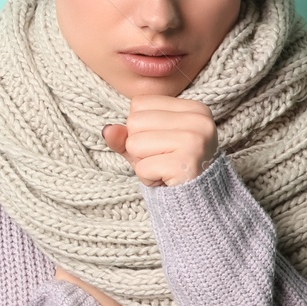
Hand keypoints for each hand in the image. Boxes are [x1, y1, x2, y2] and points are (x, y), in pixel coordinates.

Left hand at [102, 95, 218, 186]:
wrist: (198, 201)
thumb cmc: (173, 169)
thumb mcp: (146, 146)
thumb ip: (124, 135)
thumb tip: (108, 130)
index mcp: (193, 108)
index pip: (139, 103)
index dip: (140, 128)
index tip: (163, 144)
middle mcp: (198, 120)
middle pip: (135, 121)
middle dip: (139, 146)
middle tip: (163, 159)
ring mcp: (194, 140)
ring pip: (134, 144)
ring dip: (142, 163)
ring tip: (164, 169)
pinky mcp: (186, 163)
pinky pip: (142, 167)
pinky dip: (147, 178)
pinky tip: (167, 180)